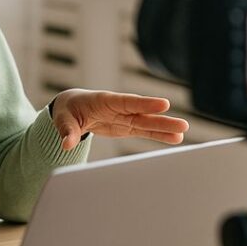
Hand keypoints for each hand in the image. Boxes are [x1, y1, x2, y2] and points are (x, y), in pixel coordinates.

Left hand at [51, 88, 188, 150]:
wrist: (72, 107)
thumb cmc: (68, 110)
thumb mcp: (63, 118)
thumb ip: (68, 130)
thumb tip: (67, 144)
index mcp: (105, 101)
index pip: (128, 102)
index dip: (145, 103)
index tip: (164, 104)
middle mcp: (119, 108)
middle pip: (143, 113)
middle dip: (162, 119)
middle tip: (183, 124)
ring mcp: (125, 117)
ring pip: (148, 122)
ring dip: (165, 128)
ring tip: (183, 132)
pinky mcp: (126, 126)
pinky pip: (144, 131)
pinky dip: (159, 135)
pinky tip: (175, 138)